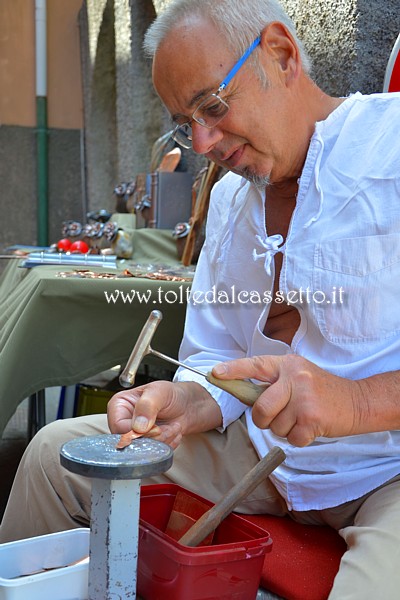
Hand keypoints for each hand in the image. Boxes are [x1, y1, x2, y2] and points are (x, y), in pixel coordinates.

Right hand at [107, 380, 221, 448]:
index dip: (138, 431)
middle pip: (130, 442)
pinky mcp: (145, 445)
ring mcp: (134, 435)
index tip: (156, 427)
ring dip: (163, 440)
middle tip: (167, 427)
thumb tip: (138, 427)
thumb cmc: (171, 394)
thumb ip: (147, 406)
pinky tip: (172, 433)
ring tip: (172, 427)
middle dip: (154, 437)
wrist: (187, 405)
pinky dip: (167, 445)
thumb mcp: (159, 392)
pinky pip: (153, 454)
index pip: (119, 427)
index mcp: (119, 405)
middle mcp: (122, 421)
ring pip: (143, 450)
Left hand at [212, 354, 365, 445]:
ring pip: (275, 426)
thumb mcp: (298, 375)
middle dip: (264, 420)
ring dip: (285, 429)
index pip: (256, 365)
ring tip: (301, 418)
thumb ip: (274, 382)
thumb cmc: (322, 391)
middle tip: (278, 417)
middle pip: (261, 408)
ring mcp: (304, 399)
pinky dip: (298, 439)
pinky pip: (291, 438)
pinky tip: (310, 428)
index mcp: (287, 364)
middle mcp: (295, 378)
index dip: (234, 370)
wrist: (357, 402)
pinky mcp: (312, 419)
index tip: (215, 373)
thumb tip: (244, 394)